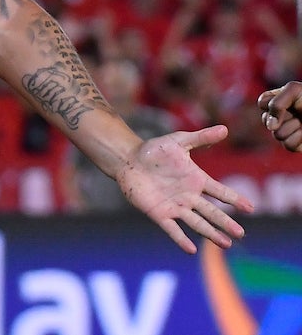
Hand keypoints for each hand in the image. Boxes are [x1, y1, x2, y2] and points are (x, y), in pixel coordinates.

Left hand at [115, 125, 253, 253]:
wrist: (128, 159)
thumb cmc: (154, 150)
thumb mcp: (178, 142)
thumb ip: (201, 138)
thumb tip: (225, 129)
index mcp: (196, 180)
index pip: (220, 191)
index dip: (234, 199)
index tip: (250, 208)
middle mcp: (189, 196)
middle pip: (211, 212)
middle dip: (225, 223)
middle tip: (241, 234)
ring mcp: (175, 206)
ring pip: (197, 222)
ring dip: (211, 233)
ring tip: (226, 244)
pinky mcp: (159, 213)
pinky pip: (172, 229)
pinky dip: (181, 239)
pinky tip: (191, 250)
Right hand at [259, 82, 301, 151]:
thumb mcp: (294, 90)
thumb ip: (276, 103)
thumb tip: (270, 127)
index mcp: (278, 101)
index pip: (262, 103)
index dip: (272, 104)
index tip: (289, 100)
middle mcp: (280, 117)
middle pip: (265, 121)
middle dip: (284, 117)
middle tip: (299, 113)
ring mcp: (287, 131)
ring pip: (277, 135)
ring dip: (294, 128)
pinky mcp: (295, 144)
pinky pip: (288, 145)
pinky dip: (300, 139)